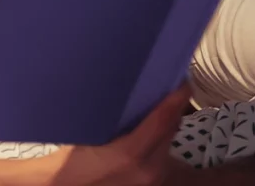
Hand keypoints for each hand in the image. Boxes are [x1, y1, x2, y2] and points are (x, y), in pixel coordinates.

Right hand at [48, 86, 197, 184]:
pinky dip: (159, 139)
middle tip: (167, 85)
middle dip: (172, 107)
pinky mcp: (152, 182)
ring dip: (166, 124)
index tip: (181, 79)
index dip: (176, 97)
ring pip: (168, 142)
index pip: (163, 119)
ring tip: (157, 105)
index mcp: (131, 153)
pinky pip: (162, 155)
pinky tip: (149, 130)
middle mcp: (149, 168)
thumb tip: (131, 95)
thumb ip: (114, 120)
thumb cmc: (72, 162)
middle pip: (170, 129)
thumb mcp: (89, 136)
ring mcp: (153, 178)